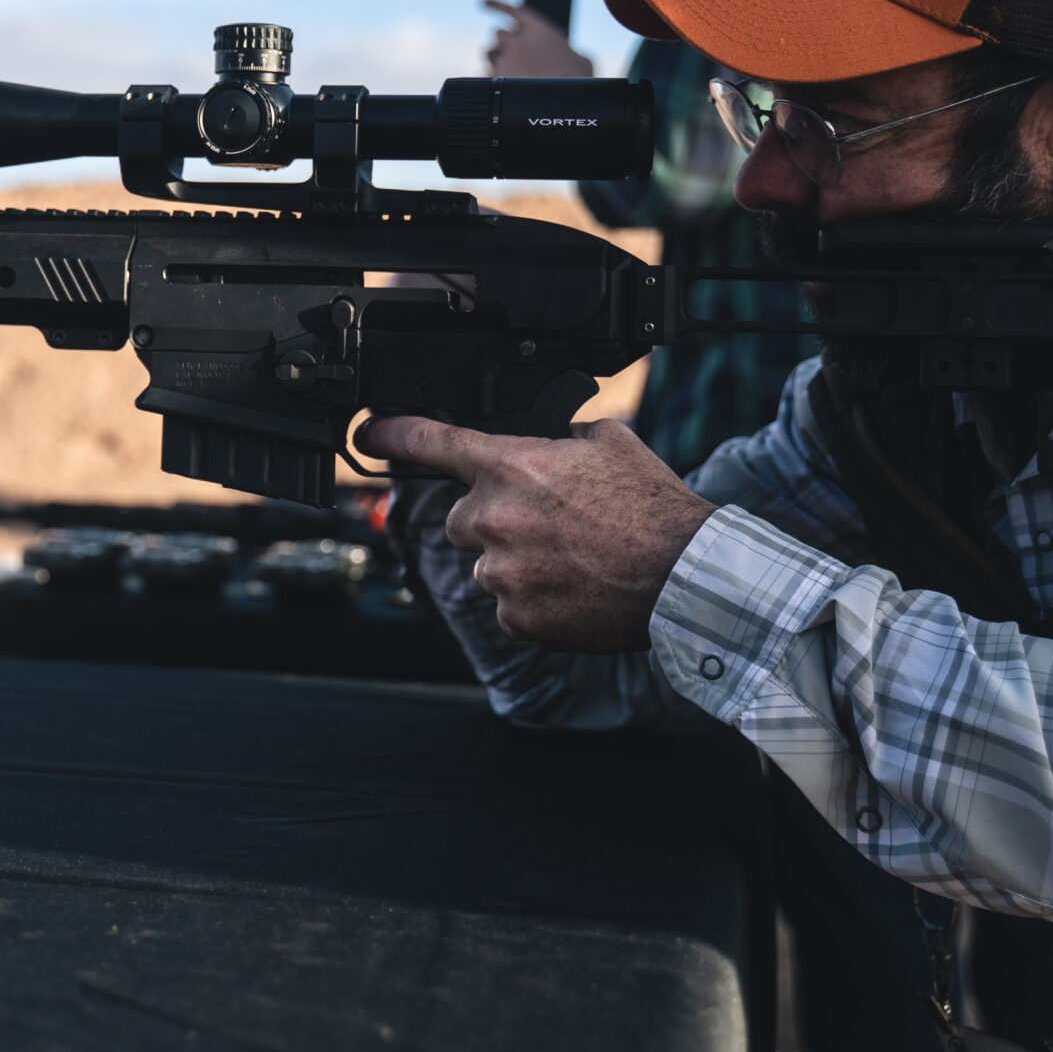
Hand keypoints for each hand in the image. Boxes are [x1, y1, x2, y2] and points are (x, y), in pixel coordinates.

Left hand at [357, 416, 714, 651]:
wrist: (684, 575)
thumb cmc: (652, 508)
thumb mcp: (608, 442)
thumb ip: (560, 438)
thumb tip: (550, 441)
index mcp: (512, 466)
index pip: (431, 443)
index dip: (391, 435)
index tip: (368, 434)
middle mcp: (494, 517)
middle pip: (462, 518)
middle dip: (493, 520)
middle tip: (547, 526)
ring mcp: (502, 572)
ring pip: (488, 564)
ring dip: (517, 563)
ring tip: (572, 560)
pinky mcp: (518, 617)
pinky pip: (509, 607)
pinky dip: (534, 601)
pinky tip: (574, 590)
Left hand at [483, 0, 593, 78]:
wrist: (564, 103)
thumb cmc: (577, 84)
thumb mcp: (582, 61)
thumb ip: (570, 53)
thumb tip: (574, 59)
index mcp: (540, 31)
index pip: (515, 11)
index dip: (498, 5)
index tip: (484, 1)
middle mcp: (519, 41)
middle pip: (498, 35)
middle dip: (502, 44)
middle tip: (510, 58)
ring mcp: (505, 59)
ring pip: (489, 53)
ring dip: (495, 60)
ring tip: (509, 76)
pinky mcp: (494, 78)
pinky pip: (481, 75)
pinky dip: (485, 79)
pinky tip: (486, 87)